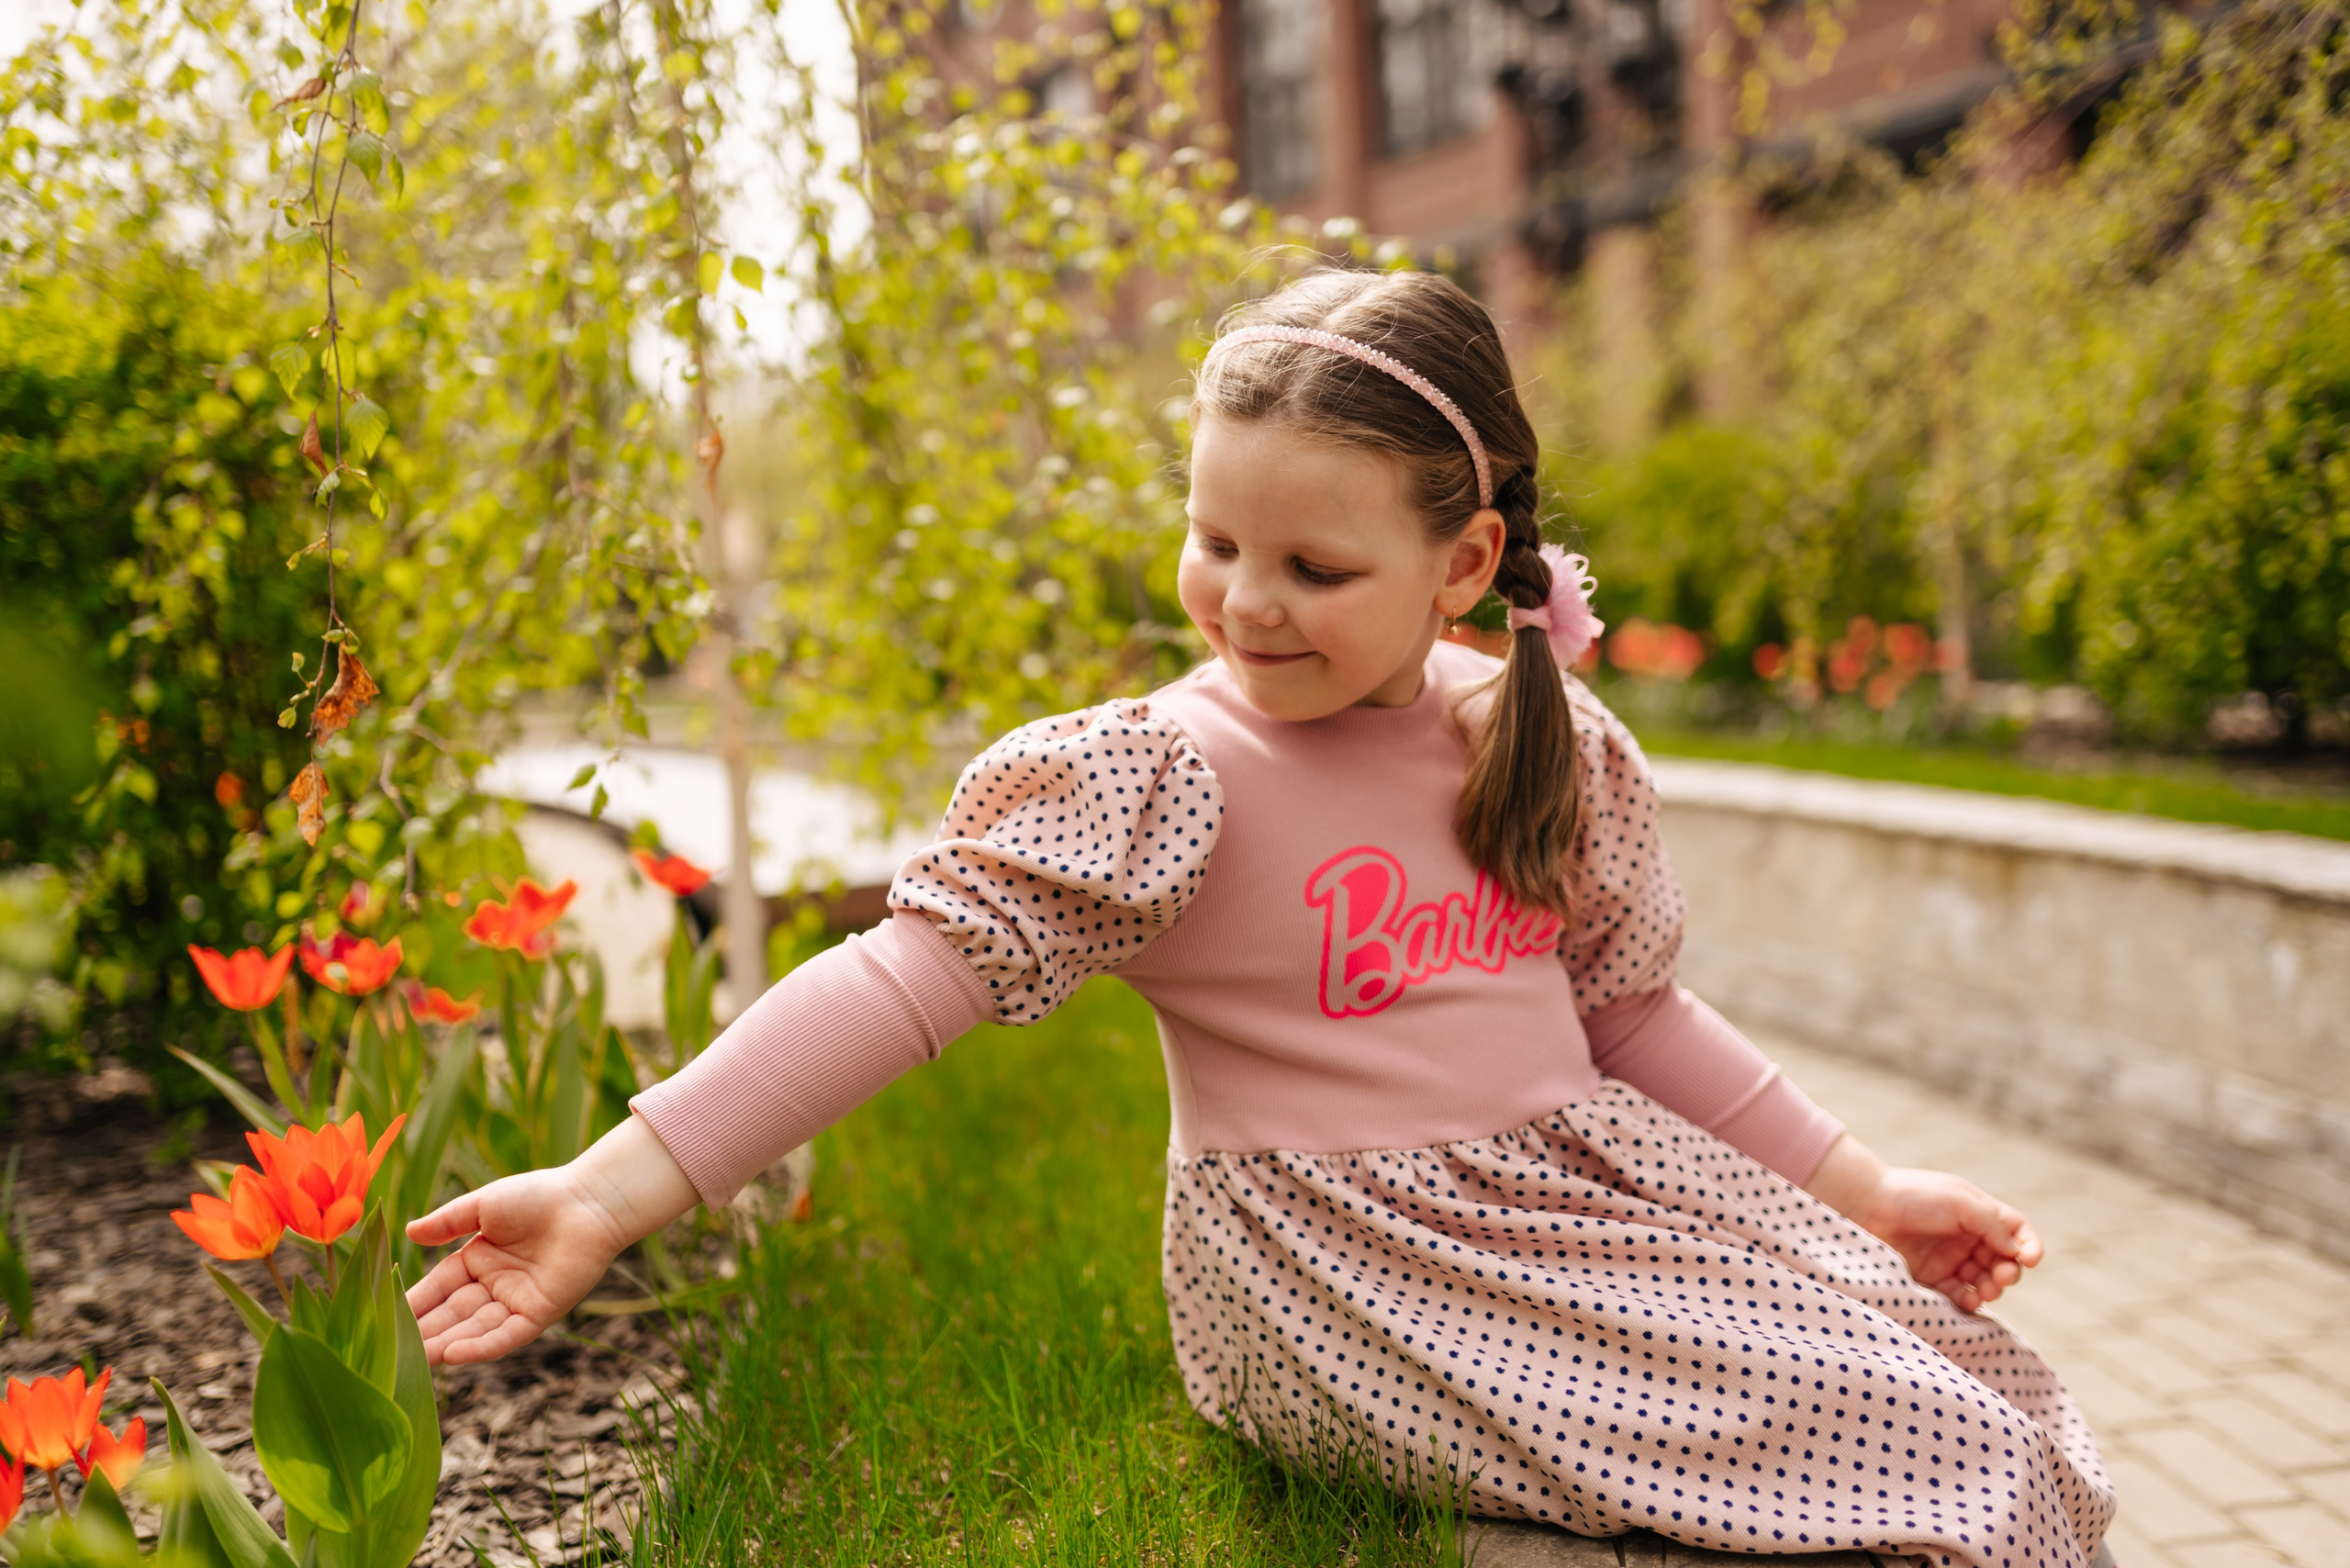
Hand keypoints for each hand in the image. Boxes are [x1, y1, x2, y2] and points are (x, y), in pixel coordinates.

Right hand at [403, 1167, 631, 1364]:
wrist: (589, 1201)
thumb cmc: (539, 1195)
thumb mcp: (484, 1205)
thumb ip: (447, 1223)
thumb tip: (407, 1233)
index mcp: (479, 1260)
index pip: (438, 1286)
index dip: (415, 1302)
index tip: (384, 1319)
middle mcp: (495, 1285)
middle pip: (453, 1313)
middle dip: (424, 1332)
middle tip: (389, 1352)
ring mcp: (517, 1301)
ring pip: (475, 1329)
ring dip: (446, 1344)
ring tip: (415, 1360)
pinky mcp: (540, 1313)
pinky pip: (507, 1335)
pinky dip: (481, 1346)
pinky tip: (454, 1354)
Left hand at [1804, 1136, 2040, 1312]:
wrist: (1864, 1206)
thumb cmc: (1912, 1196)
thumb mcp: (1958, 1201)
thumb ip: (1992, 1224)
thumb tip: (2017, 1251)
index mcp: (1978, 1213)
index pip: (2016, 1231)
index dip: (2030, 1246)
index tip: (2031, 1260)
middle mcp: (1967, 1238)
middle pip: (2003, 1261)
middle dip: (2008, 1272)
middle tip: (2000, 1278)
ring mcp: (1949, 1260)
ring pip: (1985, 1282)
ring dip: (1992, 1289)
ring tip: (1984, 1291)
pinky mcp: (1931, 1279)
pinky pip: (1959, 1297)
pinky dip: (1970, 1302)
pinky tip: (1969, 1301)